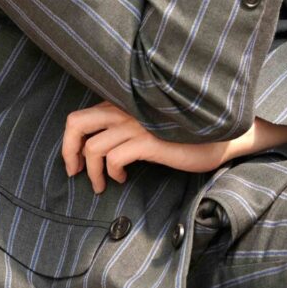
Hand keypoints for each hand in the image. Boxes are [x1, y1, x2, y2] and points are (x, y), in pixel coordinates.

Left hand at [62, 100, 236, 192]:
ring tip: (103, 183)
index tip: (77, 161)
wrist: (217, 137)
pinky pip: (114, 159)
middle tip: (76, 171)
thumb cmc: (182, 134)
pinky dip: (112, 173)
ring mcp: (138, 124)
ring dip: (93, 172)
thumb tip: (95, 147)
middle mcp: (127, 109)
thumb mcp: (147, 126)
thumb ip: (124, 127)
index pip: (80, 115)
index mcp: (124, 103)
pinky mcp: (150, 141)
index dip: (71, 141)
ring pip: (94, 147)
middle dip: (69, 151)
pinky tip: (123, 178)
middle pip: (77, 123)